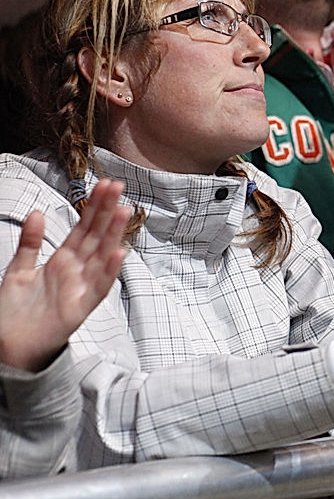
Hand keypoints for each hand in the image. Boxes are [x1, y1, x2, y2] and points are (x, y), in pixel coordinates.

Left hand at [0, 179, 129, 372]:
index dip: (93, 206)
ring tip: (123, 211)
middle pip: (96, 236)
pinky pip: (99, 287)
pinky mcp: (80, 308)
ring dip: (114, 234)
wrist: (8, 347)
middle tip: (117, 187)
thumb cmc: (14, 313)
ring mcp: (80, 288)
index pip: (83, 228)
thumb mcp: (17, 270)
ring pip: (102, 256)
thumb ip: (30, 242)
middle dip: (107, 211)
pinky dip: (109, 271)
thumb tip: (38, 214)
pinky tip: (118, 254)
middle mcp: (76, 271)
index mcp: (62, 261)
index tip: (104, 186)